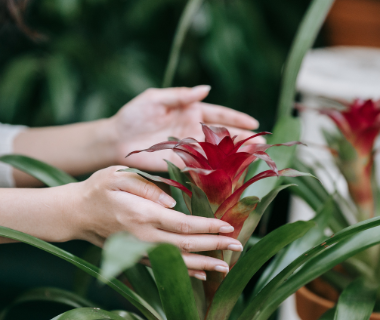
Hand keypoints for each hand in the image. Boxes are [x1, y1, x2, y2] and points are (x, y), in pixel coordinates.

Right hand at [70, 166, 236, 277]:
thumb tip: (172, 202)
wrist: (74, 213)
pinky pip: (166, 267)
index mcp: (142, 214)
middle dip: (214, 246)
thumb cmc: (98, 189)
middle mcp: (143, 237)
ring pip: (178, 262)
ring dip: (204, 264)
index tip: (228, 226)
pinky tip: (202, 274)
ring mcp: (140, 250)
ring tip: (226, 267)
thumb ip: (147, 186)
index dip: (207, 227)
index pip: (183, 224)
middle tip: (239, 246)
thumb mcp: (118, 175)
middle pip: (186, 246)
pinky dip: (186, 272)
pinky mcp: (137, 257)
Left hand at [111, 86, 263, 171]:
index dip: (237, 118)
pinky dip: (219, 168)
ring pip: (219, 151)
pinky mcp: (182, 162)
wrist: (117, 139)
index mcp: (191, 111)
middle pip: (224, 134)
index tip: (254, 122)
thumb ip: (181, 95)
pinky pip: (204, 165)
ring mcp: (190, 148)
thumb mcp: (156, 98)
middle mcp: (194, 130)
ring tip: (255, 156)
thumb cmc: (134, 115)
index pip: (220, 114)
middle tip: (262, 143)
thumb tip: (206, 89)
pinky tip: (233, 171)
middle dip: (244, 138)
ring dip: (236, 154)